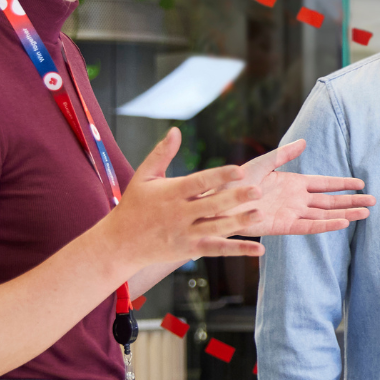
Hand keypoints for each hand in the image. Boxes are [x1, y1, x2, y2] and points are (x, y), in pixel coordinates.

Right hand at [96, 128, 265, 264]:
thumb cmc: (133, 205)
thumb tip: (175, 130)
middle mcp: (180, 213)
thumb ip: (162, 153)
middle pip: (212, 205)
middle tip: (258, 190)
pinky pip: (217, 249)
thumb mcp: (143, 176)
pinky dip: (238, 250)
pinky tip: (259, 249)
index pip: (199, 182)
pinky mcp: (190, 250)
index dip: (219, 175)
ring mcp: (186, 233)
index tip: (239, 169)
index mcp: (171, 193)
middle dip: (235, 198)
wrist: (119, 242)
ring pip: (217, 228)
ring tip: (260, 214)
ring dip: (239, 222)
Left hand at [220, 139, 373, 236]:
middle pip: (331, 201)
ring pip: (325, 214)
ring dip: (346, 213)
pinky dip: (327, 225)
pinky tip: (343, 223)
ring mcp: (292, 213)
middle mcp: (296, 199)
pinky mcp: (283, 226)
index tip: (361, 183)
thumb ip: (283, 154)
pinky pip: (309, 226)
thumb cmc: (235, 182)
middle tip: (373, 201)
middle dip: (352, 201)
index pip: (325, 184)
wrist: (217, 202)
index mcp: (293, 183)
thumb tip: (304, 142)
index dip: (343, 183)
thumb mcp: (262, 163)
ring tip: (366, 213)